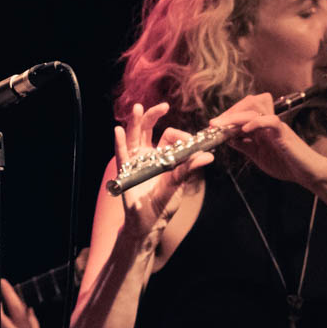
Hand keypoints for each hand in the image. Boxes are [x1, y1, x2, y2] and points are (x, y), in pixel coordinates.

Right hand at [114, 102, 212, 238]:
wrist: (149, 221)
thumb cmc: (164, 203)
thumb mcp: (178, 184)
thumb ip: (189, 169)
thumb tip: (208, 156)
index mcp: (162, 154)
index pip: (169, 135)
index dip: (180, 135)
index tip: (191, 143)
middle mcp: (147, 153)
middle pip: (148, 127)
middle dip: (154, 115)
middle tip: (164, 106)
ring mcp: (135, 160)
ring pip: (134, 135)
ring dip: (135, 121)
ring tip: (138, 108)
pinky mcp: (125, 171)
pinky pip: (121, 154)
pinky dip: (119, 142)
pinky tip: (118, 130)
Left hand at [222, 94, 326, 188]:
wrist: (306, 173)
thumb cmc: (285, 164)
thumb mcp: (257, 155)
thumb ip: (244, 146)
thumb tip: (227, 139)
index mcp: (261, 126)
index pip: (243, 111)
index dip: (227, 115)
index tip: (213, 125)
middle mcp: (268, 122)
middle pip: (250, 102)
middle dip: (230, 111)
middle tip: (215, 123)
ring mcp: (276, 126)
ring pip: (257, 108)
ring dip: (238, 114)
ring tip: (224, 125)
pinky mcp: (284, 133)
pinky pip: (270, 121)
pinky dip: (256, 122)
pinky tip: (244, 131)